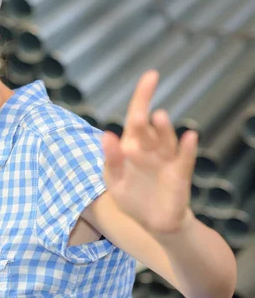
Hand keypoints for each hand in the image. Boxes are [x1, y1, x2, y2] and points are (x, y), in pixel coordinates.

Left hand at [101, 70, 197, 235]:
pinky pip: (185, 158)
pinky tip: (190, 137)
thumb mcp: (114, 180)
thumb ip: (110, 159)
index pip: (135, 117)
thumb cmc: (131, 196)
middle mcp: (150, 147)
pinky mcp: (180, 174)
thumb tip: (107, 135)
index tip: (151, 76)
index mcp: (131, 144)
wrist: (153, 222)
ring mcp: (166, 159)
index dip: (142, 96)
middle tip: (141, 108)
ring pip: (165, 140)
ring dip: (164, 129)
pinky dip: (188, 148)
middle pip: (147, 127)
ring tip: (159, 117)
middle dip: (144, 115)